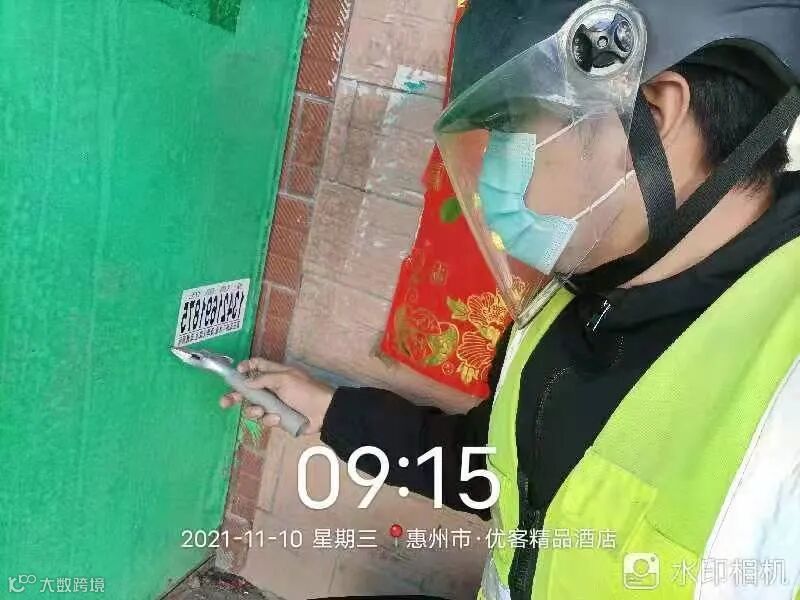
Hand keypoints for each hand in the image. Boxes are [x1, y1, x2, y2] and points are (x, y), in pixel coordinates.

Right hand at [219, 358, 333, 434]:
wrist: (324, 412)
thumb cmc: (305, 391)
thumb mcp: (285, 379)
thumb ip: (264, 379)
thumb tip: (246, 382)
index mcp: (275, 373)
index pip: (257, 366)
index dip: (245, 367)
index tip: (235, 373)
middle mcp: (272, 388)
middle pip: (248, 390)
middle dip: (235, 396)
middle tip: (224, 403)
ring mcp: (274, 404)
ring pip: (253, 408)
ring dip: (254, 411)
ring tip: (261, 412)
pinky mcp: (277, 418)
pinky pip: (265, 419)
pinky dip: (269, 419)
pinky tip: (278, 419)